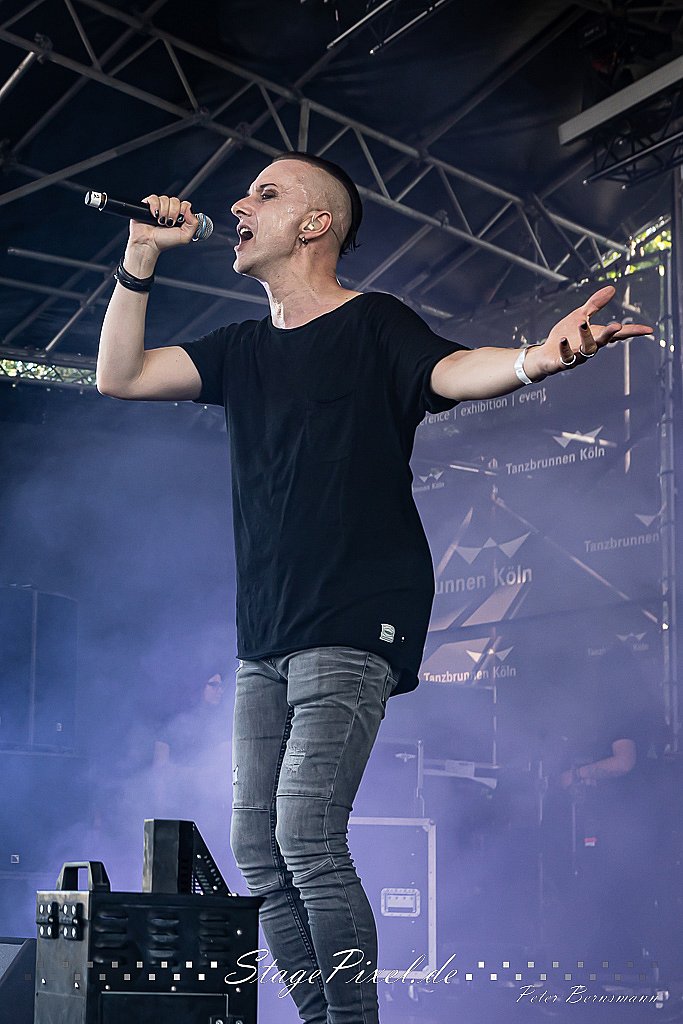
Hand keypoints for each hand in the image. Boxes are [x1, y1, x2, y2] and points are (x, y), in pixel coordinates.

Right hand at [129, 194, 199, 253]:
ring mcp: (159, 207)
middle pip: (175, 201)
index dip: (183, 211)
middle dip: (173, 213)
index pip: (185, 204)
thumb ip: (193, 224)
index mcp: (179, 217)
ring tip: (160, 222)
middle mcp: (170, 210)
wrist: (149, 243)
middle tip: (169, 223)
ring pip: (165, 199)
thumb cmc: (164, 242)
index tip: (179, 220)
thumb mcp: (185, 237)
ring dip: (163, 212)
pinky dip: (155, 206)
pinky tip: (154, 215)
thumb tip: (190, 209)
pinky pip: (154, 198)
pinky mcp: (148, 205)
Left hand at [525, 285, 652, 379]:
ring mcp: (576, 356)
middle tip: (617, 326)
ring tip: (583, 324)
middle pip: (603, 342)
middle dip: (610, 334)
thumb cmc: (565, 335)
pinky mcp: (562, 363)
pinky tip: (563, 340)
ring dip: (586, 338)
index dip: (633, 332)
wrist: (544, 355)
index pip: (618, 334)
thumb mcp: (580, 316)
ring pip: (586, 350)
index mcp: (596, 336)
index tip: (649, 330)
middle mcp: (589, 347)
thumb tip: (612, 289)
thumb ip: (595, 304)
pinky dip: (565, 349)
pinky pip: (566, 358)